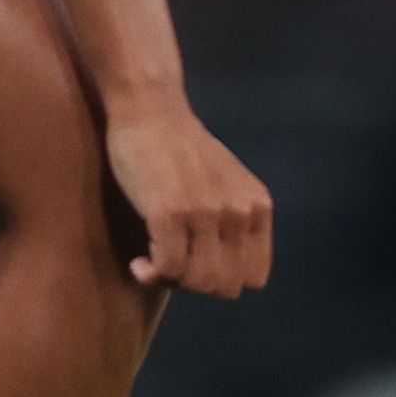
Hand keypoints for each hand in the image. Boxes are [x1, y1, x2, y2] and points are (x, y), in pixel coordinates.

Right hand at [103, 104, 272, 296]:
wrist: (150, 109)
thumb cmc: (181, 151)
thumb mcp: (227, 184)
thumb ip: (235, 223)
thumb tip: (225, 280)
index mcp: (257, 207)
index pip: (254, 278)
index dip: (222, 278)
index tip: (195, 264)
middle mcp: (239, 211)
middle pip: (225, 287)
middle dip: (194, 283)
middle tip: (169, 262)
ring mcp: (207, 212)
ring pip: (197, 283)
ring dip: (170, 281)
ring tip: (153, 259)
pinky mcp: (171, 212)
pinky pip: (167, 270)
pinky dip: (149, 275)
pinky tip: (137, 261)